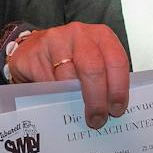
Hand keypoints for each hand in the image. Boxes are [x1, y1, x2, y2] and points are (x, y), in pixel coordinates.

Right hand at [6, 21, 129, 128]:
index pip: (117, 61)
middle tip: (97, 118)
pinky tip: (59, 101)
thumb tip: (114, 108)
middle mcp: (80, 34)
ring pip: (69, 78)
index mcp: (101, 36)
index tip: (117, 108)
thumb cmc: (69, 58)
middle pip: (94, 69)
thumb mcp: (93, 61)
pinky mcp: (35, 53)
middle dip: (98, 99)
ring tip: (78, 114)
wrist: (34, 50)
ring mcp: (56, 41)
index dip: (119, 89)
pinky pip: (48, 82)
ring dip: (75, 101)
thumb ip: (105, 78)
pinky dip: (55, 96)